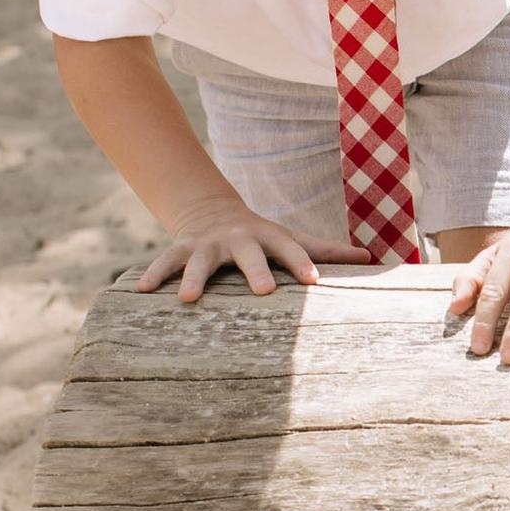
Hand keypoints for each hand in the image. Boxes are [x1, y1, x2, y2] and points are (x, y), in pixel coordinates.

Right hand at [136, 200, 366, 301]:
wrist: (214, 211)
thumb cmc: (264, 237)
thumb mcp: (293, 239)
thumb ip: (327, 251)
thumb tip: (371, 258)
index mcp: (270, 238)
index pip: (292, 251)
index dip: (303, 265)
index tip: (314, 282)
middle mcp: (239, 239)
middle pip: (249, 255)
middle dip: (256, 272)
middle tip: (263, 292)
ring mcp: (208, 243)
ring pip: (199, 260)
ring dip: (192, 278)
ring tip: (185, 299)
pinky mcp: (181, 248)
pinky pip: (164, 261)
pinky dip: (153, 275)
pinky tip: (137, 291)